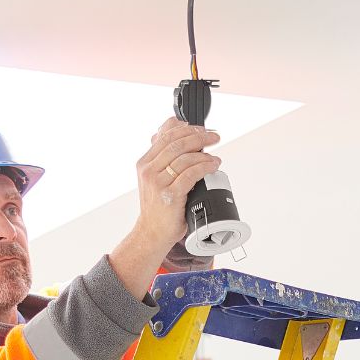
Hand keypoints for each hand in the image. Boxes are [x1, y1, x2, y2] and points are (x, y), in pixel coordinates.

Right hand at [132, 117, 220, 251]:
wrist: (152, 233)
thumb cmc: (158, 206)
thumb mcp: (155, 177)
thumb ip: (163, 155)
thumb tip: (174, 126)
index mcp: (144, 163)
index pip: (166, 135)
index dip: (187, 128)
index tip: (202, 129)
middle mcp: (148, 170)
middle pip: (177, 143)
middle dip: (199, 137)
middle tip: (214, 137)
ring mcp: (158, 182)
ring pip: (185, 157)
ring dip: (204, 154)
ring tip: (215, 157)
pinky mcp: (170, 195)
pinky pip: (191, 174)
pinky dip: (205, 167)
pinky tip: (213, 166)